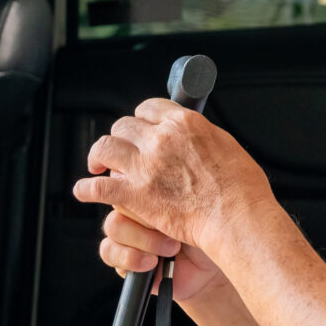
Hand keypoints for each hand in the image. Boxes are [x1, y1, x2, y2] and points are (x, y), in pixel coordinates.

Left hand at [72, 98, 271, 295]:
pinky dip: (87, 189)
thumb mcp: (226, 145)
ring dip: (99, 156)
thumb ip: (201, 137)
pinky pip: (98, 188)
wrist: (237, 217)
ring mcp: (146, 166)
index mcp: (185, 123)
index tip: (141, 127)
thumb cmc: (241, 188)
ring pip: (106, 148)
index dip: (142, 119)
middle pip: (125, 126)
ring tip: (97, 164)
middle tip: (121, 148)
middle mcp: (161, 139)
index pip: (150, 108)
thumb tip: (194, 136)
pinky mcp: (136, 195)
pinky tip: (84, 191)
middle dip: (120, 136)